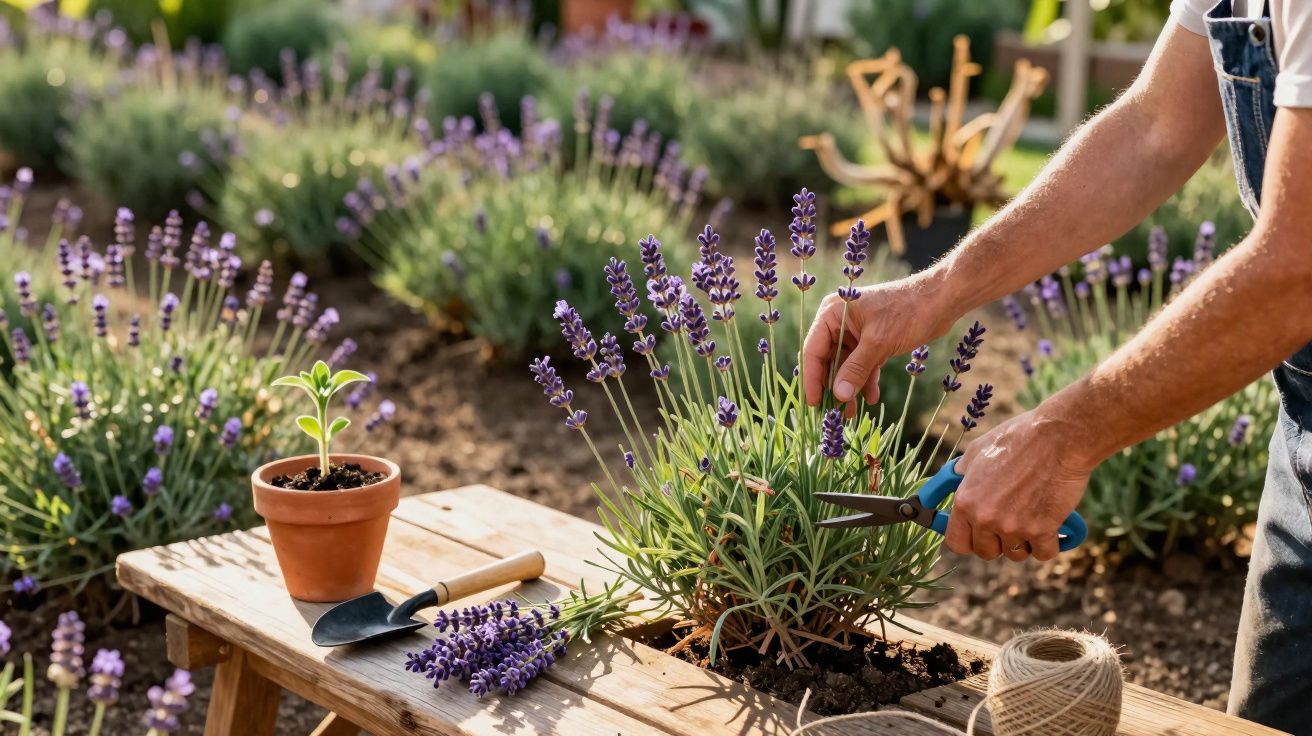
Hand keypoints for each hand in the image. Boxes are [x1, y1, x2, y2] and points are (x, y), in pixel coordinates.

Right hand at [802, 273, 958, 407]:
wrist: (941, 301)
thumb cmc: (907, 312)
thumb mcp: (878, 343)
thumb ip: (856, 369)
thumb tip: (838, 395)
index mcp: (833, 313)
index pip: (814, 350)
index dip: (812, 378)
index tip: (814, 403)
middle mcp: (840, 322)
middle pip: (828, 360)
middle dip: (833, 386)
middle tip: (833, 412)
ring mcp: (856, 332)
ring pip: (846, 366)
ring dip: (849, 387)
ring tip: (852, 412)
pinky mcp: (872, 340)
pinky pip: (863, 364)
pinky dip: (866, 380)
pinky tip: (871, 397)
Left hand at [947, 405, 1094, 561]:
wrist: (1059, 437)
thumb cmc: (1019, 438)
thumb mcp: (978, 451)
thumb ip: (963, 473)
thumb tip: (954, 482)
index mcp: (966, 501)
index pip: (956, 543)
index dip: (966, 541)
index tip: (975, 535)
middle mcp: (986, 518)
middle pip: (986, 552)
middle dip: (996, 541)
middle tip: (1008, 523)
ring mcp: (1014, 526)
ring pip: (1016, 554)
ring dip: (1023, 541)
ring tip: (1030, 517)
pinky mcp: (1042, 530)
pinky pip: (1043, 553)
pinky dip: (1049, 543)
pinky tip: (1050, 526)